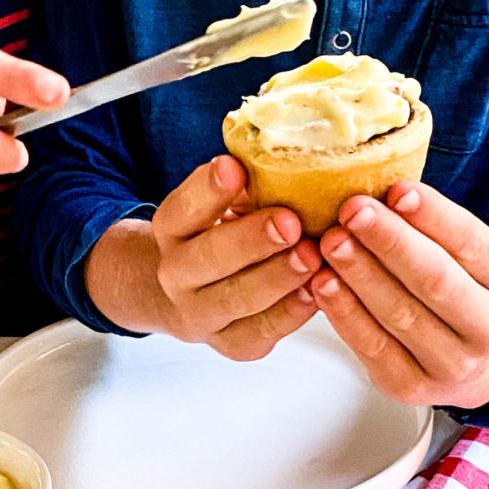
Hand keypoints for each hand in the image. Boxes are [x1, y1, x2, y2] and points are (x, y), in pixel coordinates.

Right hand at [84, 155, 321, 358]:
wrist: (191, 296)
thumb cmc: (222, 236)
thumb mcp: (220, 203)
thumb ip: (245, 183)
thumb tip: (294, 143)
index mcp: (172, 229)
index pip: (182, 208)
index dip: (207, 189)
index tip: (234, 166)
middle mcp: (177, 274)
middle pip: (207, 259)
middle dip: (250, 240)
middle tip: (289, 222)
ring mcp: (201, 314)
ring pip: (236, 299)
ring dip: (276, 278)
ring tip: (312, 256)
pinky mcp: (231, 345)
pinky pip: (260, 332)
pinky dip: (290, 314)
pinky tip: (317, 292)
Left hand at [310, 181, 488, 408]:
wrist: (470, 365)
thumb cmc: (458, 292)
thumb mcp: (465, 257)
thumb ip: (431, 229)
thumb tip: (379, 191)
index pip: (472, 244)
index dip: (434, 217)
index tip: (396, 189)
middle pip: (435, 280)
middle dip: (389, 242)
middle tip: (352, 210)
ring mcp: (452, 364)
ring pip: (400, 314)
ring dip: (360, 275)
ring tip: (331, 242)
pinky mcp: (411, 387)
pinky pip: (373, 346)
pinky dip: (344, 312)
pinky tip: (322, 284)